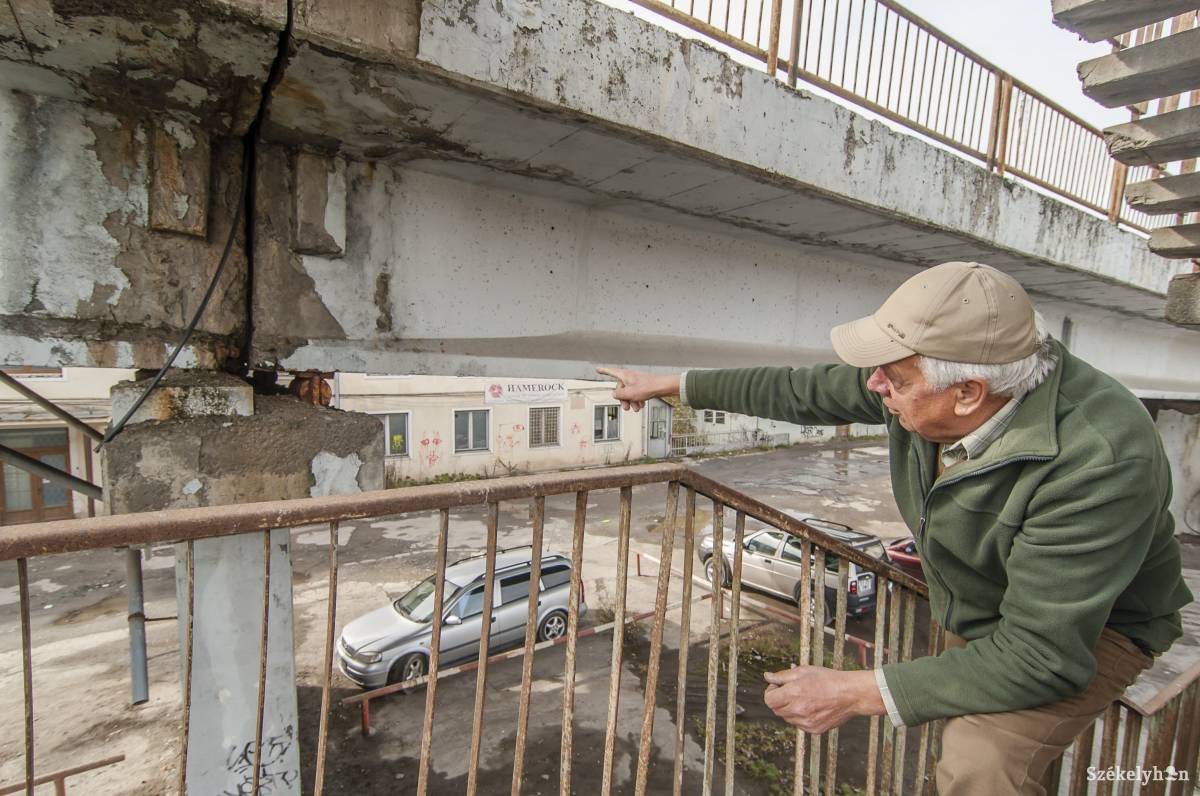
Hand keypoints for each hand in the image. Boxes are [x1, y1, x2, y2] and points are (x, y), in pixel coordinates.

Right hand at [594, 367, 678, 411]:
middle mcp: (630, 377)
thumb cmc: (648, 387)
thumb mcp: (629, 393)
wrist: (663, 387)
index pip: (611, 372)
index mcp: (624, 375)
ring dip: (632, 401)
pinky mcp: (642, 386)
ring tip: (637, 407)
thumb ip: (619, 394)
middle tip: (626, 407)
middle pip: (620, 388)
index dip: (603, 371)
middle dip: (624, 399)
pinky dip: (637, 400)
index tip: (597, 369)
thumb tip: (614, 394)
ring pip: (629, 393)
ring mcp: (636, 382)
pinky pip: (636, 394)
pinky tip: (642, 404)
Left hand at [763, 667, 883, 732]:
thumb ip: (782, 676)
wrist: (850, 694)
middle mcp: (798, 710)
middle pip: (776, 710)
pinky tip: (812, 706)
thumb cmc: (828, 679)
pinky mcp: (814, 730)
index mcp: (794, 694)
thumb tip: (767, 676)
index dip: (771, 692)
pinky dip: (801, 717)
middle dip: (780, 700)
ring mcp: (806, 722)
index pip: (769, 700)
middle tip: (792, 690)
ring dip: (790, 709)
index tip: (779, 687)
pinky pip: (799, 724)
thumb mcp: (803, 671)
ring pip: (787, 718)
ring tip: (805, 698)